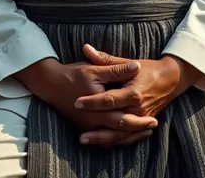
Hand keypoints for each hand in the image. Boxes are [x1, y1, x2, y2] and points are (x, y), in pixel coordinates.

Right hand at [15, 57, 157, 145]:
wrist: (51, 84)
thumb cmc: (74, 74)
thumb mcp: (95, 69)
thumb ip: (116, 69)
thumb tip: (136, 66)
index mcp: (98, 105)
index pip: (122, 116)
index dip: (139, 118)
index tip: (154, 116)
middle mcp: (93, 120)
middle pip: (120, 129)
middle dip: (138, 129)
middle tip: (154, 124)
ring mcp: (88, 126)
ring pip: (112, 137)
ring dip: (129, 136)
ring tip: (145, 132)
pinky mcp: (85, 127)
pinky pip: (104, 138)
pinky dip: (117, 138)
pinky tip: (126, 134)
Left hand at [75, 45, 201, 144]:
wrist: (170, 79)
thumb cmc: (147, 68)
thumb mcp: (127, 62)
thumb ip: (105, 59)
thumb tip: (86, 48)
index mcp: (133, 93)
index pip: (108, 100)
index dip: (92, 102)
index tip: (77, 102)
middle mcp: (138, 109)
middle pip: (113, 122)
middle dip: (96, 129)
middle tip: (78, 132)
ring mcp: (141, 118)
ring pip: (119, 134)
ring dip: (102, 138)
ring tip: (84, 140)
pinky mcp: (142, 123)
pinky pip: (127, 136)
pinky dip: (113, 140)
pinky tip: (99, 142)